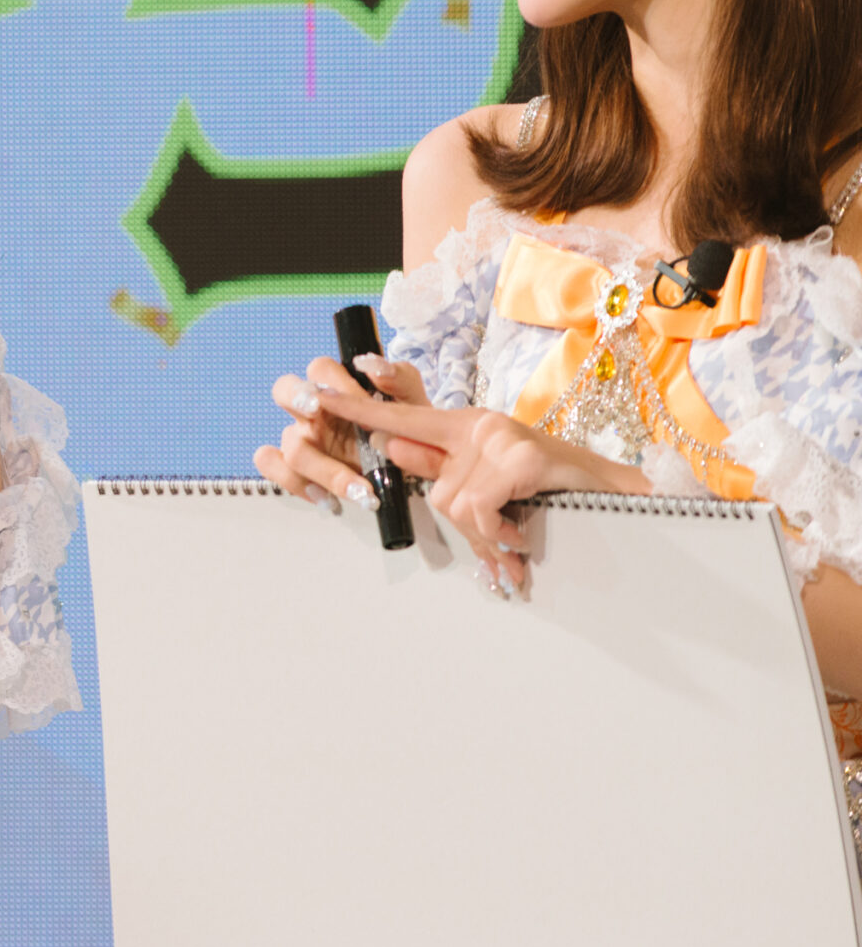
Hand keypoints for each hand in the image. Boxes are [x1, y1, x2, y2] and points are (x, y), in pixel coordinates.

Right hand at [254, 353, 426, 511]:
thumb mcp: (413, 404)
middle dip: (297, 397)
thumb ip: (399, 379)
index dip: (336, 384)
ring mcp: (301, 440)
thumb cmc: (406, 432)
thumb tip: (372, 366)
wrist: (412, 470)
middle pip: (283, 390)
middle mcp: (313, 412)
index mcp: (337, 388)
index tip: (362, 405)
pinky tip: (329, 498)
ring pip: (292, 447)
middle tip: (315, 410)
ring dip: (326, 470)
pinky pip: (274, 468)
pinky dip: (297, 484)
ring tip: (361, 490)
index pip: (321, 370)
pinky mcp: (296, 469)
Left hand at [311, 388, 651, 594]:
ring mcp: (502, 438)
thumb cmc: (559, 494)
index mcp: (469, 428)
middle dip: (467, 532)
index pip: (403, 417)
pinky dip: (500, 535)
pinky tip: (526, 539)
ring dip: (489, 538)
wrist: (627, 499)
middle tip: (502, 549)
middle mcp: (481, 426)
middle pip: (435, 492)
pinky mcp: (524, 457)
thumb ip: (445, 471)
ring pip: (455, 505)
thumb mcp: (495, 484)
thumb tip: (393, 452)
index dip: (358, 409)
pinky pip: (481, 509)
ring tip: (521, 543)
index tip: (318, 396)